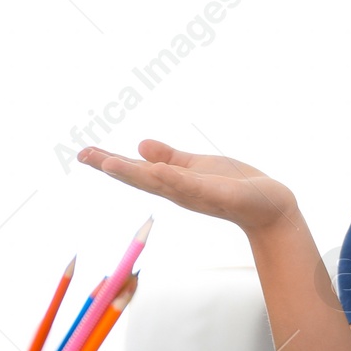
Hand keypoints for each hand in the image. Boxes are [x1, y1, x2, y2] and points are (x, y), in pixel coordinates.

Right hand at [76, 139, 298, 237]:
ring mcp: (194, 193)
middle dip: (110, 167)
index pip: (135, 170)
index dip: (109, 162)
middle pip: (138, 178)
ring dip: (133, 173)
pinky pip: (190, 185)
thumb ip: (169, 158)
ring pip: (158, 182)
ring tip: (107, 162)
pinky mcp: (215, 193)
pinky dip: (172, 177)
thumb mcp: (195, 167)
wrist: (267, 206)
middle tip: (82, 155)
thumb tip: (140, 144)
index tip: (83, 153)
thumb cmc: (233, 186)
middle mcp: (178, 190)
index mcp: (172, 182)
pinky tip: (156, 169)